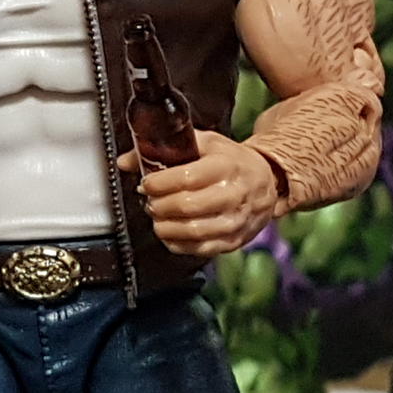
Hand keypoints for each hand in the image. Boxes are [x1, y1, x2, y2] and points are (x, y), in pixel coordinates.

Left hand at [118, 131, 279, 256]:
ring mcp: (235, 220)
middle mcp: (233, 194)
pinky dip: (177, 243)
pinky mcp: (233, 241)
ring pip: (192, 231)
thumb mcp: (204, 143)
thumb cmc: (231, 160)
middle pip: (186, 207)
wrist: (267, 182)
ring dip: (165, 226)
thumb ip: (164, 148)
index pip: (186, 178)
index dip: (159, 183)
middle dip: (159, 206)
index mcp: (225, 165)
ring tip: (157, 217)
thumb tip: (126, 162)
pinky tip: (169, 232)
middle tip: (149, 201)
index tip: (146, 183)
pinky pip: (199, 248)